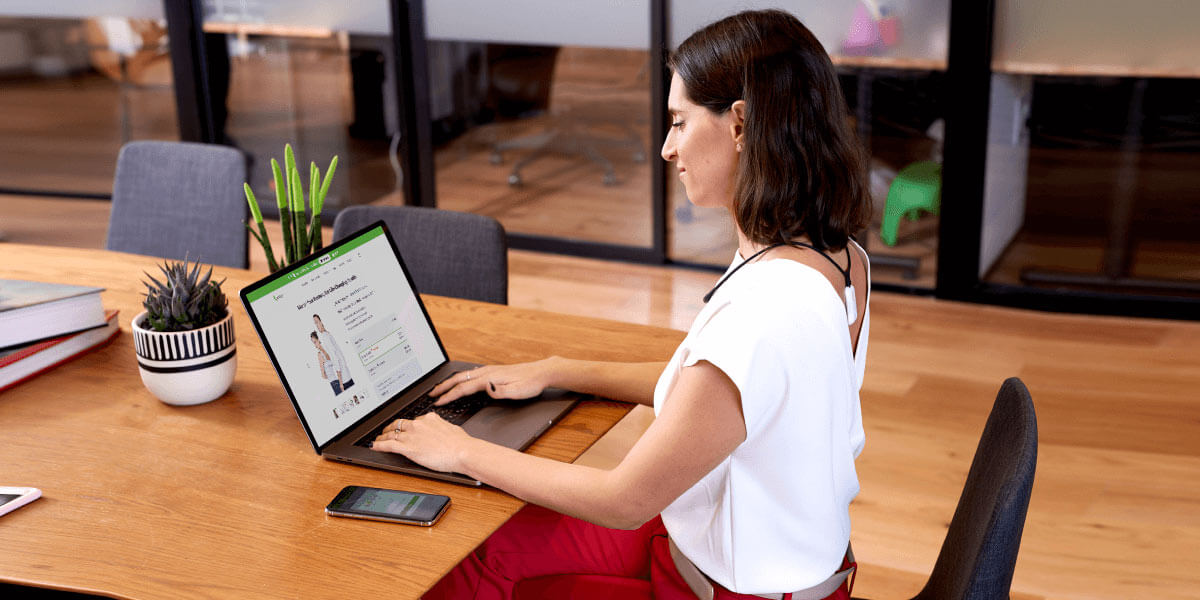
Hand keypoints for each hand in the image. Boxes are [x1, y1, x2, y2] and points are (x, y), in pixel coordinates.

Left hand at [370, 413, 473, 472]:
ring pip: (391, 434)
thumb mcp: (451, 429)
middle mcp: (418, 424)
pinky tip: (374, 446)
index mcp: (429, 418)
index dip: (407, 426)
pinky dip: (379, 445)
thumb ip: (441, 428)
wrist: (462, 451)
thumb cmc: (461, 443)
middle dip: (391, 428)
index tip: (405, 428)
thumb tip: (441, 430)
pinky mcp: (408, 448)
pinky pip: (389, 445)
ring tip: (378, 439)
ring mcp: (411, 436)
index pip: (414, 420)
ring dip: (382, 437)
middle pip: (399, 424)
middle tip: (386, 431)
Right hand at [429, 358, 558, 405]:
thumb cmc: (531, 383)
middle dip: (443, 387)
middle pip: (459, 379)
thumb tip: (487, 388)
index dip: (449, 396)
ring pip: (464, 375)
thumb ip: (501, 391)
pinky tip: (459, 382)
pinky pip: (470, 374)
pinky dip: (460, 379)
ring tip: (440, 388)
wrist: (541, 372)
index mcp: (490, 378)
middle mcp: (487, 372)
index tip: (438, 402)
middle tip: (431, 394)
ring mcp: (489, 370)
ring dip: (450, 382)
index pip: (464, 388)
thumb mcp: (518, 391)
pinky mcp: (493, 371)